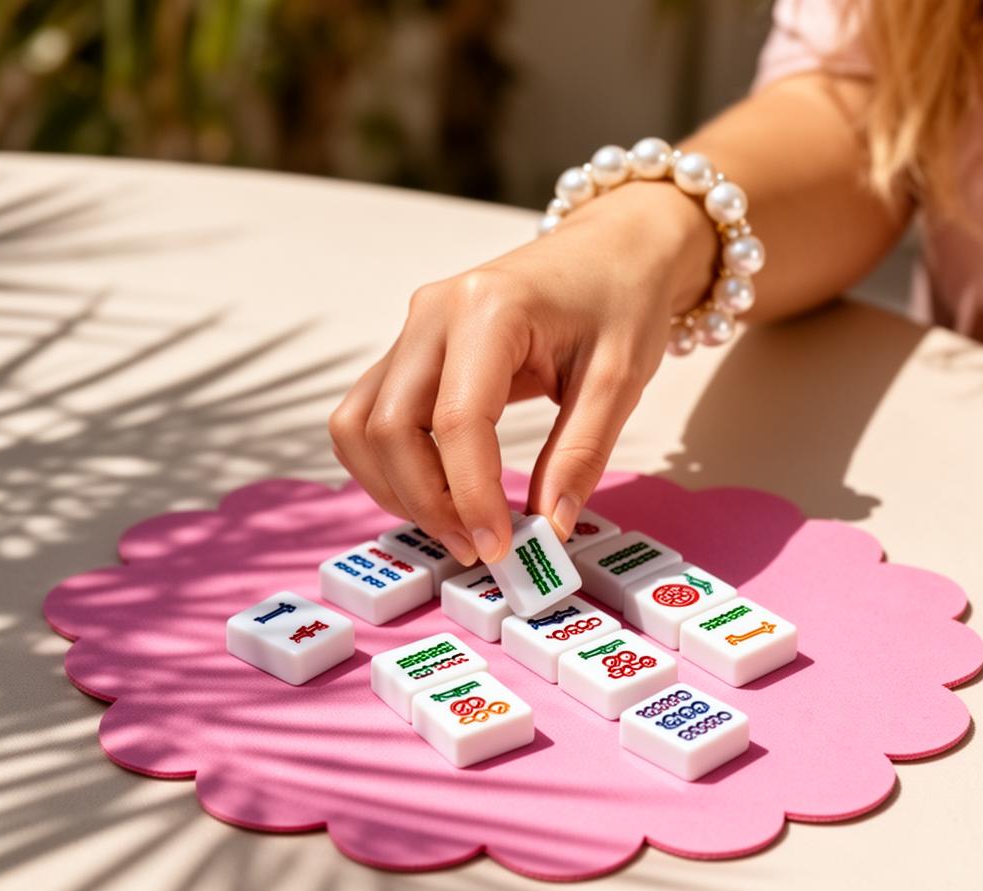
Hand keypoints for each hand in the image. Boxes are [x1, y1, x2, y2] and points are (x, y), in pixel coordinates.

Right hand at [328, 180, 712, 564]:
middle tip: (475, 548)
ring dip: (395, 488)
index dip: (470, 497)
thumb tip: (548, 529)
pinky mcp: (408, 350)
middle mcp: (433, 314)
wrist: (610, 249)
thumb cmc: (620, 301)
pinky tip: (431, 493)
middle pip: (390, 427)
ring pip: (362, 425)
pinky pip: (367, 415)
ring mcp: (412, 329)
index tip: (499, 548)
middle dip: (425, 502)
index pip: (457, 421)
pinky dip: (385, 465)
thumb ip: (580, 455)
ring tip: (452, 525)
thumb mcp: (619, 379)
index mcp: (489, 309)